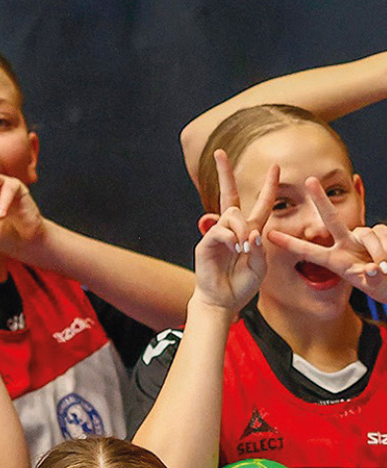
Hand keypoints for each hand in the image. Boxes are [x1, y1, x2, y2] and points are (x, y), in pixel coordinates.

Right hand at [192, 148, 275, 312]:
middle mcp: (232, 229)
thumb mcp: (261, 266)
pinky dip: (231, 237)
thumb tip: (250, 232)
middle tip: (219, 152)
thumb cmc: (242, 286)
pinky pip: (220, 230)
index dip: (268, 186)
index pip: (260, 203)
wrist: (223, 301)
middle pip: (227, 194)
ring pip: (231, 214)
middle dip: (224, 173)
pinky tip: (236, 248)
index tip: (275, 167)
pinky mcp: (205, 244)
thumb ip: (261, 247)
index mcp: (249, 232)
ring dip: (242, 227)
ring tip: (244, 247)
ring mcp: (217, 235)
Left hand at [264, 174, 386, 303]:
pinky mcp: (380, 230)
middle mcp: (346, 244)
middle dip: (321, 199)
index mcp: (334, 261)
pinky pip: (382, 234)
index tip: (269, 234)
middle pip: (332, 218)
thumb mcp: (372, 284)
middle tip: (309, 180)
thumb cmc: (382, 285)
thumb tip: (372, 270)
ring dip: (379, 252)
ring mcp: (363, 236)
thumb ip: (371, 278)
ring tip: (384, 268)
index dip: (290, 243)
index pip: (309, 251)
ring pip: (367, 234)